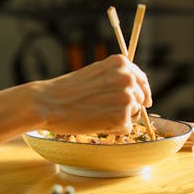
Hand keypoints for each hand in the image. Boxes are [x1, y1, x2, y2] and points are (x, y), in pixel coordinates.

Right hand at [37, 54, 151, 134]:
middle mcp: (128, 78)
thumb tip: (134, 93)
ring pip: (134, 114)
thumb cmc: (66, 90)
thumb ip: (114, 78)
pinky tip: (96, 122)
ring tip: (95, 114)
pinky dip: (113, 129)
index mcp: (120, 63)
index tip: (145, 101)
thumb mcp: (93, 74)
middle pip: (140, 99)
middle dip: (127, 107)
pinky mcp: (122, 117)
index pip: (141, 80)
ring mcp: (127, 98)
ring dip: (119, 118)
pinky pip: (126, 128)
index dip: (142, 92)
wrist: (48, 103)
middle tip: (102, 110)